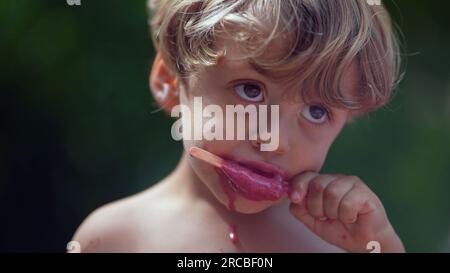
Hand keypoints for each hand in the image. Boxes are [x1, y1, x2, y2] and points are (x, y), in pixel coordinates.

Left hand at [288, 172, 404, 252]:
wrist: (363, 242)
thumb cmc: (339, 229)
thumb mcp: (312, 221)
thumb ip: (300, 209)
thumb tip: (294, 197)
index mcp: (322, 182)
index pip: (305, 176)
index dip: (298, 186)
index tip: (296, 199)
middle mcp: (336, 179)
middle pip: (317, 184)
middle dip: (316, 207)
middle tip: (326, 217)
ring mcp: (351, 183)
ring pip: (332, 193)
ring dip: (333, 213)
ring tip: (339, 217)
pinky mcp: (365, 193)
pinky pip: (347, 203)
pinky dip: (347, 216)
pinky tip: (352, 217)